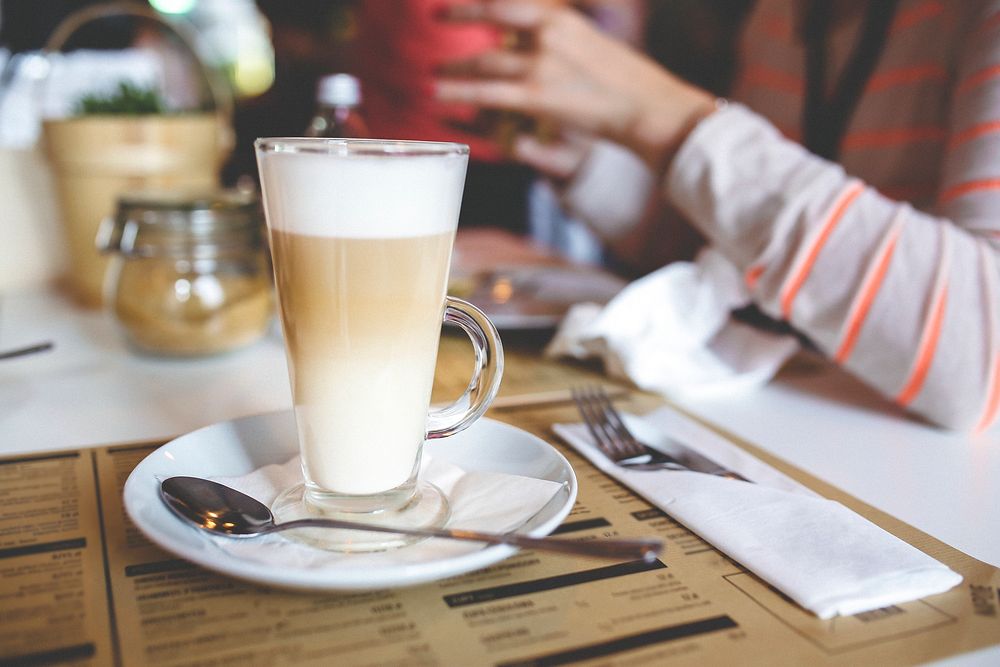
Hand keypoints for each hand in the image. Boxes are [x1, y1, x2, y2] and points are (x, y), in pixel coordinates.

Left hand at [435, 1, 716, 171]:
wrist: (647, 106)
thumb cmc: (625, 82)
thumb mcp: (591, 43)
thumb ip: (559, 39)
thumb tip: (534, 40)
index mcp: (561, 19)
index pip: (507, 4)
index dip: (474, 3)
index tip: (450, 4)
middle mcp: (547, 35)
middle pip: (490, 29)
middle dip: (459, 28)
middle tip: (436, 30)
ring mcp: (540, 65)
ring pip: (483, 64)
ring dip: (454, 69)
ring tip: (434, 75)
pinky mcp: (536, 96)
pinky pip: (486, 92)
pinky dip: (458, 91)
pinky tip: (437, 92)